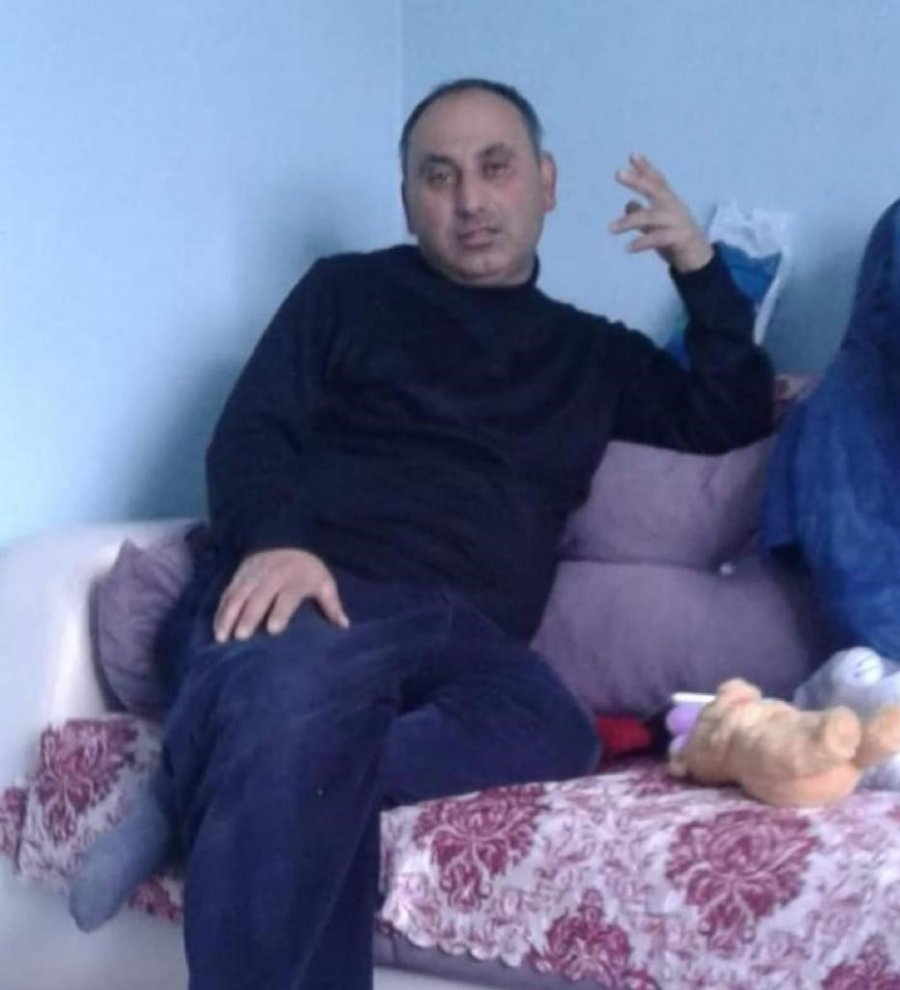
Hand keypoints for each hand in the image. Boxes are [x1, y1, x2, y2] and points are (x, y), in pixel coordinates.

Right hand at [213, 548, 349, 642]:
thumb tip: (344, 626)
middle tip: (241, 637)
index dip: (280, 612)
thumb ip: (332, 605)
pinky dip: (221, 610)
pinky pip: (227, 593)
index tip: (274, 630)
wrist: (287, 538)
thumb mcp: (324, 583)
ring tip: (222, 637)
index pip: (287, 596)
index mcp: (295, 579)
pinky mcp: (239, 575)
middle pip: (258, 597)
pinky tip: (217, 628)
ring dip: (229, 615)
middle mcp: (272, 576)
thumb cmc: (308, 570)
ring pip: (238, 595)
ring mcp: (253, 574)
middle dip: (249, 616)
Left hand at [609, 153, 712, 273]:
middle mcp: (673, 206)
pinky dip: (641, 243)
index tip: (632, 155)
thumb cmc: (675, 239)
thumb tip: (628, 203)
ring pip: (650, 217)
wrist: (698, 259)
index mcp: (668, 201)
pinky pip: (657, 238)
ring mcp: (677, 221)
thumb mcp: (656, 225)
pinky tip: (627, 248)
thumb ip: (642, 214)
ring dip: (629, 222)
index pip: (656, 180)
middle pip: (655, 189)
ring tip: (610, 228)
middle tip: (618, 173)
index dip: (645, 167)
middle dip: (637, 180)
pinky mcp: (680, 238)